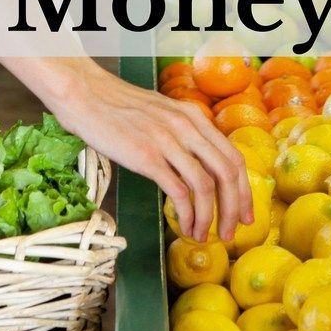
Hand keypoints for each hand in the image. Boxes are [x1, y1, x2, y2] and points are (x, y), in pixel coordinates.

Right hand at [43, 58, 253, 242]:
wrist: (85, 94)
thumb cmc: (117, 106)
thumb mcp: (161, 112)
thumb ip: (182, 132)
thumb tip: (197, 164)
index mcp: (193, 115)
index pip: (233, 157)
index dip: (244, 190)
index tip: (245, 213)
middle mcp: (186, 126)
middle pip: (227, 173)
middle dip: (234, 209)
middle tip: (231, 233)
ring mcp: (168, 140)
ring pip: (206, 186)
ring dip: (210, 218)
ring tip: (203, 236)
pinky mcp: (147, 156)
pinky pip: (179, 192)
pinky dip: (187, 215)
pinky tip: (184, 226)